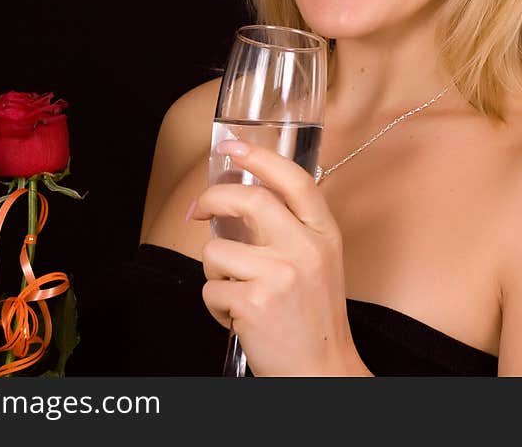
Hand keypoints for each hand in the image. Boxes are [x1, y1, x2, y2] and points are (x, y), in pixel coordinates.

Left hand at [187, 139, 368, 375]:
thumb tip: (239, 200)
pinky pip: (211, 289)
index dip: (259, 157)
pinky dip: (216, 306)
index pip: (293, 179)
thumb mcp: (319, 262)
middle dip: (212, 199)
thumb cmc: (314, 318)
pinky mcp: (254, 302)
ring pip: (217, 251)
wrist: (323, 374)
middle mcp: (306, 248)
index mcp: (324, 233)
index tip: (232, 147)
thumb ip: (291, 228)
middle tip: (197, 210)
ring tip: (238, 294)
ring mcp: (280, 274)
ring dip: (216, 273)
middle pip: (248, 200)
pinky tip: (239, 318)